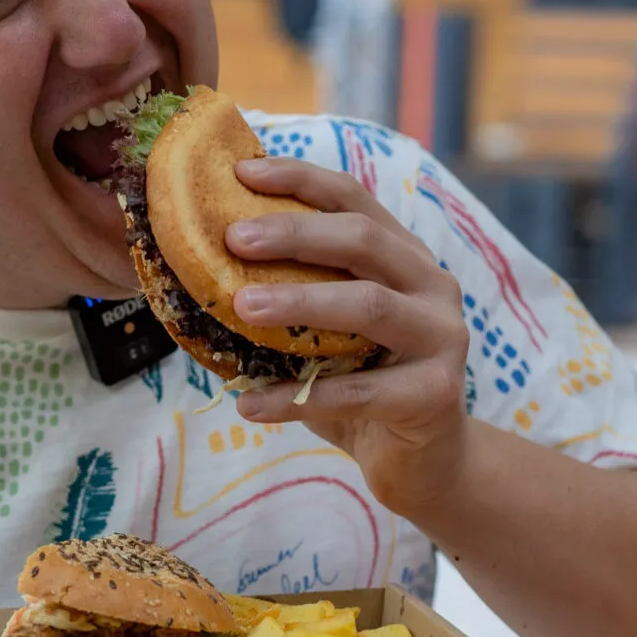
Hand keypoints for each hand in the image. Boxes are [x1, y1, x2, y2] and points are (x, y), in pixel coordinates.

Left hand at [222, 155, 472, 512]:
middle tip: (232, 239)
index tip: (241, 172)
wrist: (424, 463)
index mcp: (403, 255)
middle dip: (294, 233)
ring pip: (369, 305)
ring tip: (241, 307)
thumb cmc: (361, 386)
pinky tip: (248, 403)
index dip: (299, 180)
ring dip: (300, 303)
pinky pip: (357, 392)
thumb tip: (194, 272)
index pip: (352, 199)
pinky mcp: (435, 394)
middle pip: (363, 240)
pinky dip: (297, 398)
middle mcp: (431, 284)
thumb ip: (287, 297)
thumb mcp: (324, 334)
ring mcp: (442, 336)